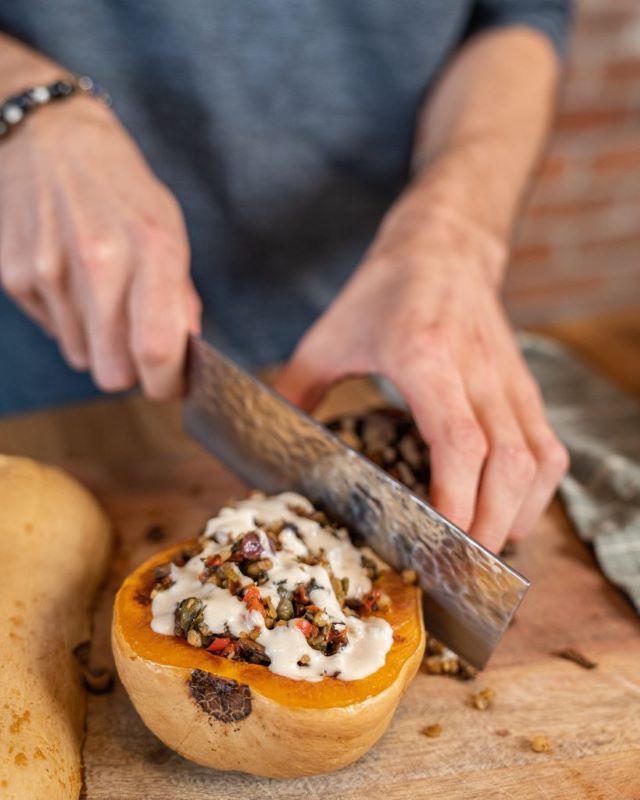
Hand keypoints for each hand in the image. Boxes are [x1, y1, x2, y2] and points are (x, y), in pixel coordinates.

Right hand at [0, 94, 199, 397]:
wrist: (49, 136)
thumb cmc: (120, 186)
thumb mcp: (168, 228)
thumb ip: (180, 296)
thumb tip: (183, 353)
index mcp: (151, 249)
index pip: (157, 349)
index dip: (166, 383)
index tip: (170, 385)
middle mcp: (99, 262)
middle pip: (113, 373)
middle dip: (131, 371)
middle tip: (137, 346)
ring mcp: (50, 270)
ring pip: (82, 358)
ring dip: (98, 342)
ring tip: (101, 296)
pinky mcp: (16, 275)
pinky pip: (54, 331)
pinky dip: (68, 319)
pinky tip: (71, 279)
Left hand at [275, 185, 568, 552]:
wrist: (442, 246)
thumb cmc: (383, 290)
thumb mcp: (327, 335)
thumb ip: (296, 390)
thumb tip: (264, 445)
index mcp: (425, 356)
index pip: (460, 439)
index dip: (457, 498)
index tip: (441, 541)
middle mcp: (477, 370)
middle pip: (509, 462)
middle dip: (490, 524)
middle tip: (460, 565)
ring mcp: (508, 378)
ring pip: (538, 458)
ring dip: (519, 511)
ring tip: (487, 545)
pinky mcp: (523, 384)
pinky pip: (548, 444)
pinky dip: (537, 487)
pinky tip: (512, 508)